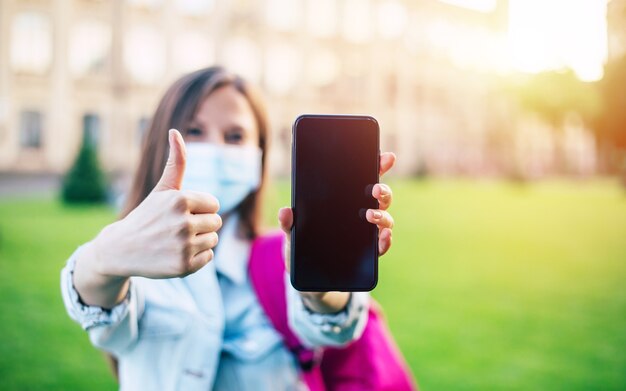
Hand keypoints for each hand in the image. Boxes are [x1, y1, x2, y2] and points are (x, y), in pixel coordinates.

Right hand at [90, 129, 221, 278]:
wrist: (120, 250)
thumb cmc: (147, 216)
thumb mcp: (162, 189)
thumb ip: (176, 162)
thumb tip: (175, 131)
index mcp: (180, 200)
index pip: (213, 204)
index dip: (199, 208)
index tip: (179, 213)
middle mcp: (182, 223)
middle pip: (216, 222)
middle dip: (201, 224)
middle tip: (177, 228)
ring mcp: (183, 246)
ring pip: (213, 239)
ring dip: (199, 240)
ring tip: (175, 241)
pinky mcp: (184, 267)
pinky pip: (208, 257)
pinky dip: (196, 257)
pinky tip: (176, 254)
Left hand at [277, 152, 396, 312]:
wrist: (309, 279)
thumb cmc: (303, 248)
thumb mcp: (292, 234)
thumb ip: (289, 223)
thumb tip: (286, 212)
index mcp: (344, 201)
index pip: (363, 178)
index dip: (377, 165)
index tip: (386, 157)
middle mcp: (360, 213)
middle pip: (379, 195)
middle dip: (382, 189)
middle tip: (375, 189)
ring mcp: (366, 233)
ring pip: (385, 218)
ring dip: (383, 215)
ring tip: (371, 216)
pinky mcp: (368, 253)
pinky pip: (382, 245)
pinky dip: (385, 241)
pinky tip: (383, 237)